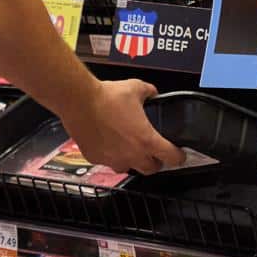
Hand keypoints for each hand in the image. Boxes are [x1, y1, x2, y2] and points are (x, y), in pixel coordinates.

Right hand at [67, 79, 185, 174]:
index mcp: (147, 140)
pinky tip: (106, 141)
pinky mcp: (95, 158)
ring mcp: (112, 159)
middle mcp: (131, 155)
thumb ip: (149, 92)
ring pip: (128, 168)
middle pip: (151, 169)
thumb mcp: (135, 87)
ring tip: (127, 146)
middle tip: (152, 150)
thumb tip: (152, 93)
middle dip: (155, 161)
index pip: (172, 158)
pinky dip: (110, 155)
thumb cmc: (106, 96)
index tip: (178, 154)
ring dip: (132, 160)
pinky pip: (107, 162)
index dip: (179, 156)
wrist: (78, 101)